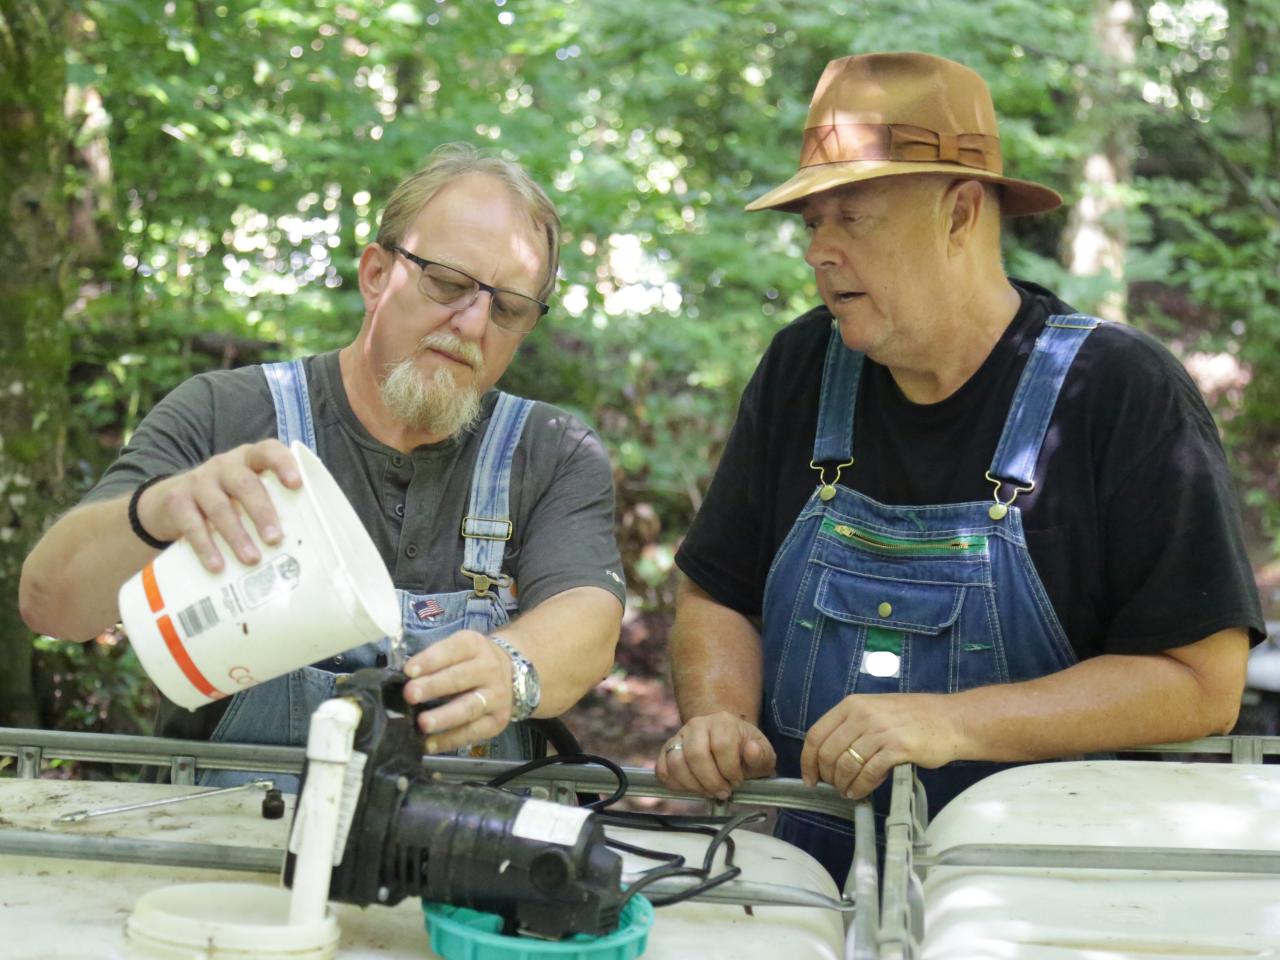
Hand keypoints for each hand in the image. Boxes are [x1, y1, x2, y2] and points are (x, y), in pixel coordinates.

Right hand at [137, 440, 300, 572]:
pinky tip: (217, 565)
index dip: (283, 464)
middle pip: (245, 483)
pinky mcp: (177, 502)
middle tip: (275, 539)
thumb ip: (271, 503)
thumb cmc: (226, 499)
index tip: (296, 483)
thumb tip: (305, 539)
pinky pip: (192, 525)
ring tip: (252, 559)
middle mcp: (223, 465)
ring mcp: (198, 481)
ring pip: (219, 507)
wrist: (169, 501)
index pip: (268, 451)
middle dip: (262, 512)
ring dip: (237, 536)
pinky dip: (206, 547)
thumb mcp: (246, 494)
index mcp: (248, 460)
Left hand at [402, 630, 514, 752]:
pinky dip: (450, 739)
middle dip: (434, 686)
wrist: (511, 671)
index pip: (452, 650)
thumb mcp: (457, 649)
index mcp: (474, 646)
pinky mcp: (497, 720)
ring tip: (423, 724)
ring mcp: (496, 697)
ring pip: (469, 707)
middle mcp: (489, 669)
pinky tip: (429, 744)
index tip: (408, 671)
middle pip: (460, 678)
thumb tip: (404, 681)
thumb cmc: (470, 661)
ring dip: (444, 716)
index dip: (430, 660)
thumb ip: (433, 661)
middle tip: (410, 694)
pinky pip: (472, 733)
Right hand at [656, 712, 775, 800]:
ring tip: (707, 791)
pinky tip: (691, 789)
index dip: (730, 770)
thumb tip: (751, 750)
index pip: (722, 746)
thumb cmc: (745, 752)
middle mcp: (697, 724)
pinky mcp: (667, 749)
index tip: (737, 782)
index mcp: (723, 722)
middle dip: (711, 781)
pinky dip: (675, 784)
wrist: (726, 742)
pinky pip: (662, 769)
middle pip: (696, 755)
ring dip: (693, 785)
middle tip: (722, 792)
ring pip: (676, 762)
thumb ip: (761, 755)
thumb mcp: (763, 754)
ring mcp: (680, 736)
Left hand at [801, 693, 963, 798]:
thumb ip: (852, 726)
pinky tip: (861, 792)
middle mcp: (862, 715)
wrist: (951, 720)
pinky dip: (861, 787)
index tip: (810, 778)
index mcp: (852, 704)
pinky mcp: (897, 747)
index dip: (808, 760)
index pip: (816, 734)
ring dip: (844, 784)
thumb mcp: (876, 710)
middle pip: (828, 753)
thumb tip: (829, 755)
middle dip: (828, 776)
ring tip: (849, 792)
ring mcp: (880, 730)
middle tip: (834, 787)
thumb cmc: (914, 718)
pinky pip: (869, 773)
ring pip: (847, 765)